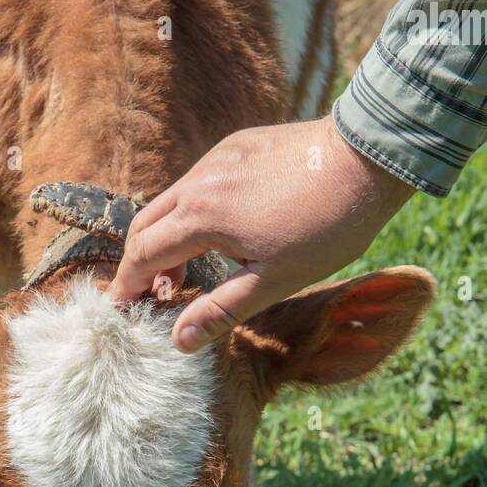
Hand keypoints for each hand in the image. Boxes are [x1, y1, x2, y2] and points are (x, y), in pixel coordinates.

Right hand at [110, 115, 414, 351]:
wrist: (367, 158)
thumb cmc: (325, 226)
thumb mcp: (272, 281)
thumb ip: (221, 310)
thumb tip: (178, 340)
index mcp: (201, 217)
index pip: (144, 254)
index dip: (128, 284)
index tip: (119, 307)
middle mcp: (199, 181)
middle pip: (147, 223)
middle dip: (139, 260)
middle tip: (147, 294)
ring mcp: (219, 158)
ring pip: (172, 201)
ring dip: (166, 236)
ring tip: (184, 272)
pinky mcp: (239, 146)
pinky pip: (198, 182)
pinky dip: (190, 212)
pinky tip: (217, 233)